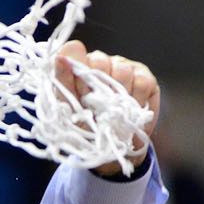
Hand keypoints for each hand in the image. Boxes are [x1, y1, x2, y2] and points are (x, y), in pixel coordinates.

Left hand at [56, 40, 160, 175]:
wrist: (112, 151)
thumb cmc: (85, 129)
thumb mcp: (67, 112)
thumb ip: (62, 83)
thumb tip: (59, 58)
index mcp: (75, 68)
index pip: (73, 52)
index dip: (75, 72)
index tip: (78, 94)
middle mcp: (99, 62)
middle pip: (99, 61)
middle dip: (95, 90)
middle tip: (94, 110)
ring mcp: (123, 67)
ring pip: (122, 71)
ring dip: (116, 98)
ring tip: (111, 114)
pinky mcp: (144, 76)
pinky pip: (141, 82)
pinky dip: (134, 101)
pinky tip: (128, 112)